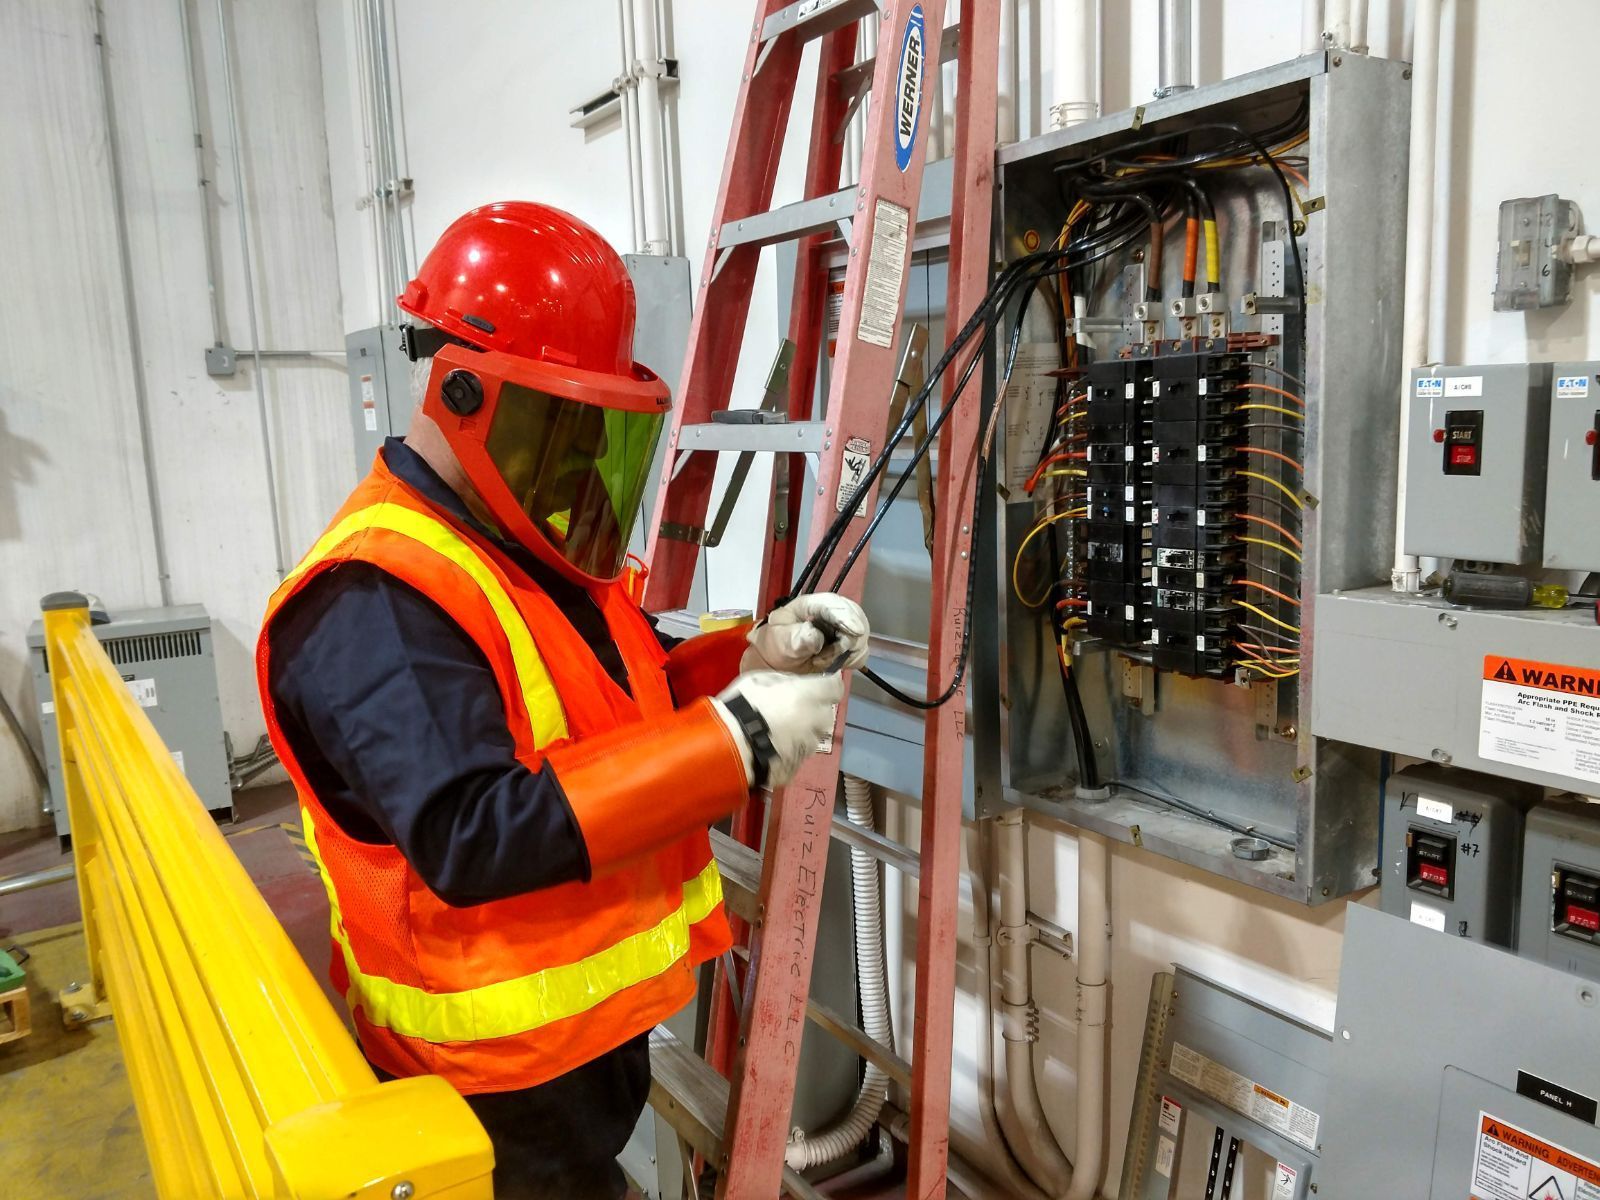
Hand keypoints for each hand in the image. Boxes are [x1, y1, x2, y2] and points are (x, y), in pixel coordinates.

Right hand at [712, 671, 843, 787]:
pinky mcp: (795, 769)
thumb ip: (785, 682)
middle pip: (825, 715)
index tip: (822, 683)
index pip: (836, 688)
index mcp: (808, 697)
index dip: (830, 685)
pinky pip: (796, 756)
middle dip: (814, 711)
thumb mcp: (760, 679)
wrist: (728, 747)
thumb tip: (796, 685)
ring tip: (775, 733)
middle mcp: (814, 723)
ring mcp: (807, 748)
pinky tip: (768, 750)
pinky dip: (787, 752)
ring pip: (811, 738)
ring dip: (801, 733)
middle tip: (791, 709)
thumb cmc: (742, 705)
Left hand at [742, 593, 869, 674]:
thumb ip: (796, 638)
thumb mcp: (780, 641)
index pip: (832, 604)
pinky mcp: (850, 642)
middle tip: (824, 657)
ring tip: (822, 660)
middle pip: (854, 617)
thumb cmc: (779, 645)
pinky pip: (861, 651)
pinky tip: (835, 662)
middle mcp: (832, 611)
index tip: (855, 631)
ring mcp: (844, 625)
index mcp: (811, 604)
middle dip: (846, 639)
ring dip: (846, 652)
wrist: (782, 660)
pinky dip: (851, 659)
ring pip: (860, 636)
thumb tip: (814, 635)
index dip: (845, 616)